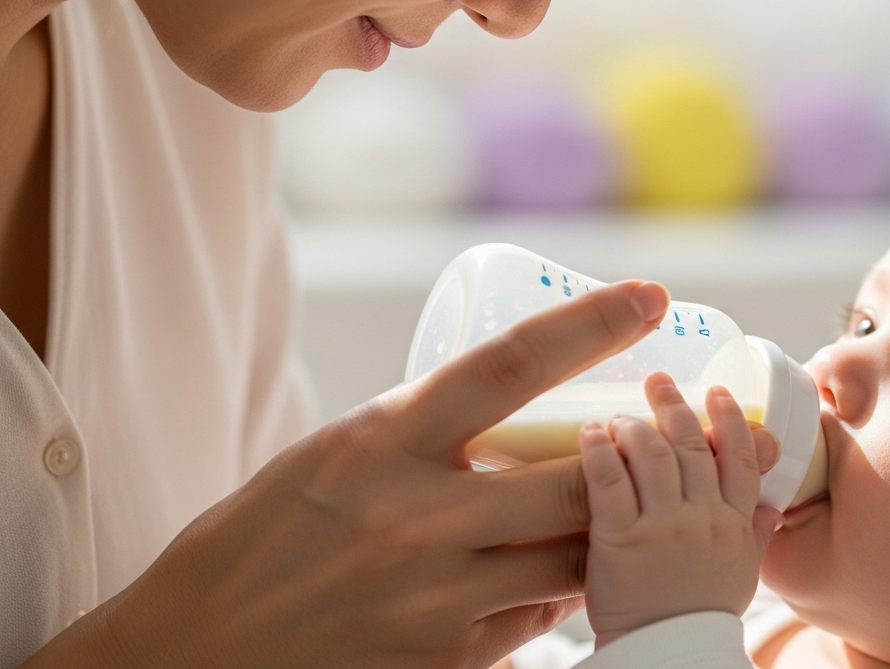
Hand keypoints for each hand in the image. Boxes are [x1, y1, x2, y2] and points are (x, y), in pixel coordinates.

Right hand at [24, 281, 670, 668]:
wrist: (192, 653)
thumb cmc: (259, 540)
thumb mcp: (330, 458)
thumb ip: (419, 438)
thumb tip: (512, 420)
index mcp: (378, 443)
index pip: (507, 366)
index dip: (590, 326)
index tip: (649, 295)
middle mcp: (413, 517)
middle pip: (572, 476)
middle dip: (629, 458)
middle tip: (657, 439)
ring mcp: (433, 596)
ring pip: (571, 557)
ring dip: (602, 533)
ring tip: (610, 513)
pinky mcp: (443, 660)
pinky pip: (536, 621)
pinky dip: (556, 596)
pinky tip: (547, 581)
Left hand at [579, 374, 780, 647]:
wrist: (669, 658)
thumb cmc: (700, 617)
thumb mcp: (741, 574)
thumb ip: (756, 534)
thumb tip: (776, 506)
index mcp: (734, 523)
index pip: (740, 457)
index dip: (729, 419)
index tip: (717, 391)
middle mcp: (702, 518)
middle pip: (693, 445)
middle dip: (675, 406)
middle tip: (658, 380)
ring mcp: (662, 527)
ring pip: (653, 455)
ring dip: (635, 426)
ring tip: (619, 416)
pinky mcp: (619, 540)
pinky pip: (609, 482)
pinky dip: (598, 451)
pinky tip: (590, 434)